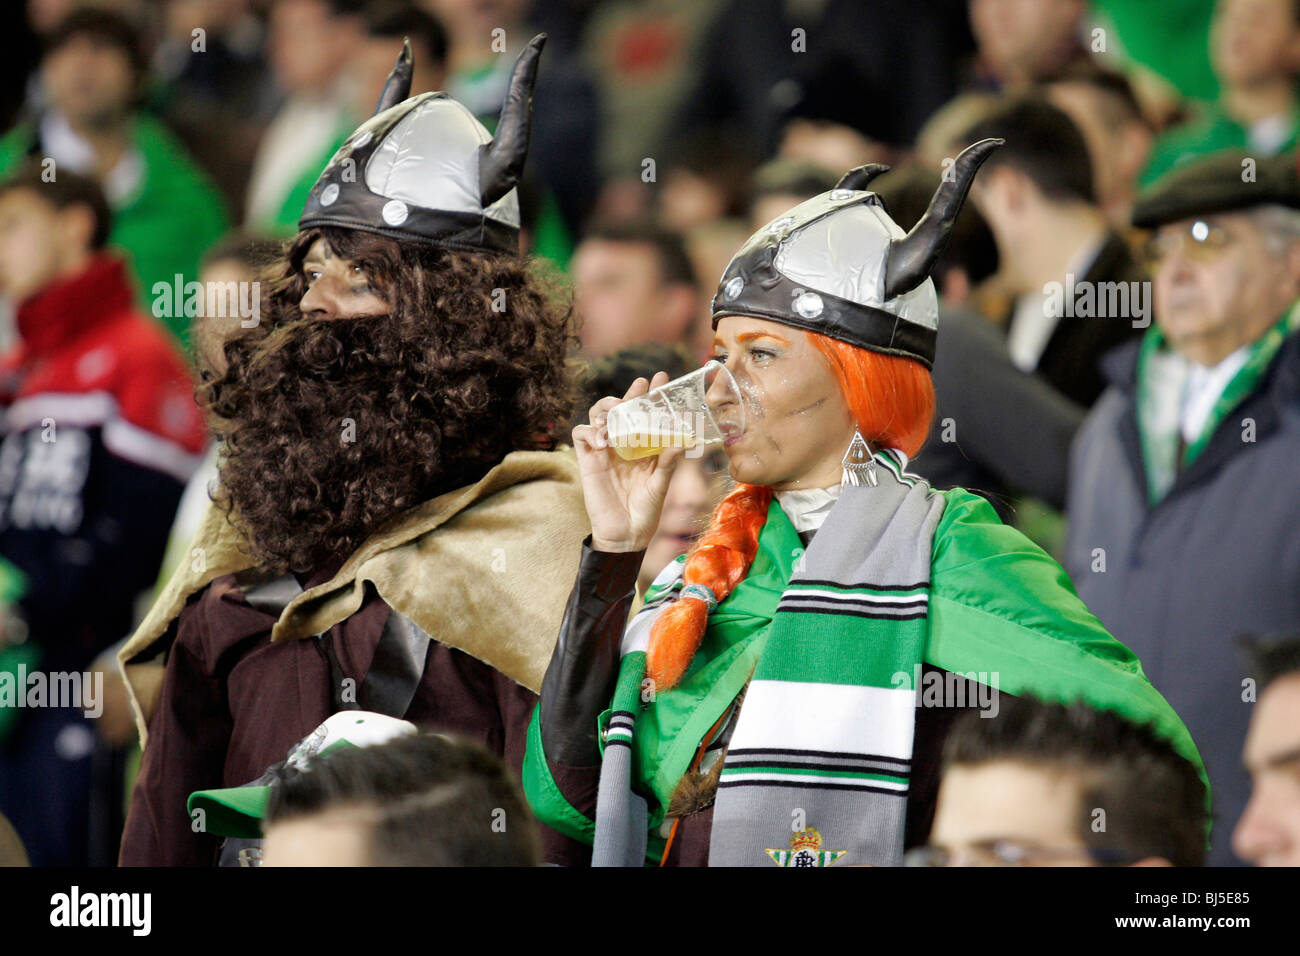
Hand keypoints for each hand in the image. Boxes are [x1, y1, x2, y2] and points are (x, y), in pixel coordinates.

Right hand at [571, 372, 683, 551]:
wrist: (625, 535)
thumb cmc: (646, 511)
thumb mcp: (661, 485)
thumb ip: (668, 463)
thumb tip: (681, 442)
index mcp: (644, 447)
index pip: (646, 414)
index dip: (651, 395)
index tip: (661, 378)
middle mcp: (624, 445)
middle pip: (621, 409)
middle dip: (629, 394)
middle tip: (639, 388)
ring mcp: (604, 451)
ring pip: (598, 416)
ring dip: (606, 408)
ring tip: (617, 411)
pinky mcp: (587, 461)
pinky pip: (581, 435)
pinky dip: (589, 431)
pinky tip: (602, 440)